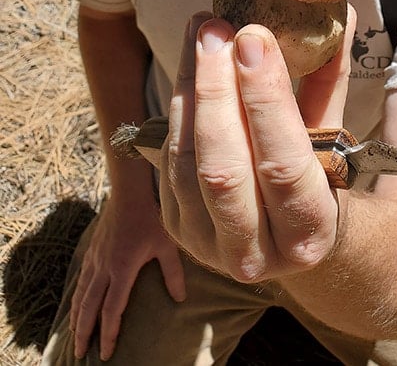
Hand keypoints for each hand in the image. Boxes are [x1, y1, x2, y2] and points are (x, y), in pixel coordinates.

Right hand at [70, 193, 185, 360]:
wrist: (130, 189)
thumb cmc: (152, 215)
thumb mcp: (167, 243)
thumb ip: (173, 272)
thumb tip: (180, 299)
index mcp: (122, 268)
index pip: (112, 309)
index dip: (108, 333)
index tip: (106, 354)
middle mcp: (104, 266)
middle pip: (89, 307)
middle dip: (84, 333)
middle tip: (78, 355)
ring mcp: (96, 257)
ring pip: (81, 293)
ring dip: (76, 317)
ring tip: (74, 336)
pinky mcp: (93, 249)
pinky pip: (81, 278)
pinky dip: (76, 296)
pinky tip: (76, 303)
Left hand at [160, 6, 355, 282]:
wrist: (294, 234)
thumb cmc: (319, 173)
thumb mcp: (332, 131)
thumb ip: (332, 76)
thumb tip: (342, 10)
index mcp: (309, 234)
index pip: (284, 166)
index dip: (265, 100)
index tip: (254, 37)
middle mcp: (256, 256)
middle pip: (224, 169)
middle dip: (215, 90)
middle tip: (215, 28)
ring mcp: (208, 246)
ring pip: (187, 163)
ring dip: (190, 89)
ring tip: (199, 31)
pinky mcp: (177, 228)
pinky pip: (169, 161)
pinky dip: (178, 107)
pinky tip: (190, 63)